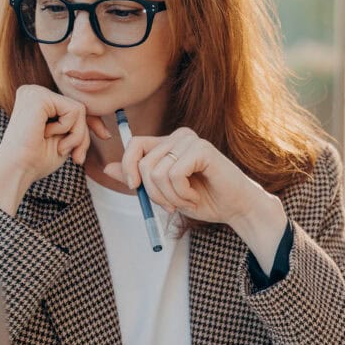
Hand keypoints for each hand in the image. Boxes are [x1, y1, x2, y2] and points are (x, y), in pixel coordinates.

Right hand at [0, 84, 109, 214]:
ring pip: (79, 109)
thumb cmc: (36, 161)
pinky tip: (48, 136)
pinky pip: (75, 110)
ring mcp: (36, 92)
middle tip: (75, 157)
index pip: (73, 107)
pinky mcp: (39, 96)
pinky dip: (68, 129)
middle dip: (82, 135)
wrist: (17, 170)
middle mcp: (35, 93)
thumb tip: (105, 131)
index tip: (106, 136)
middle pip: (79, 108)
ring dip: (76, 135)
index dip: (92, 122)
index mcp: (38, 102)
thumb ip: (79, 128)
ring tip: (58, 147)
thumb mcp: (65, 141)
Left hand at [104, 127, 286, 265]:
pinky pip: (174, 174)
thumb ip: (139, 180)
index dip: (128, 167)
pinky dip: (182, 193)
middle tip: (170, 205)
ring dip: (170, 196)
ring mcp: (190, 141)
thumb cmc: (204, 200)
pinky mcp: (202, 149)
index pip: (135, 144)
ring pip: (156, 172)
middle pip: (142, 162)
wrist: (236, 208)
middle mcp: (179, 136)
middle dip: (153, 192)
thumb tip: (108, 169)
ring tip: (187, 200)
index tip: (135, 188)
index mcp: (169, 143)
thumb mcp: (164, 193)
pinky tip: (195, 195)